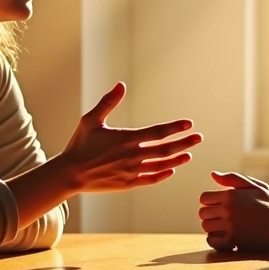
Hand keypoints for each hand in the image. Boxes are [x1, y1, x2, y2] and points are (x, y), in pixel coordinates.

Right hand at [58, 82, 201, 191]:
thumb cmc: (79, 144)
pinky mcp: (128, 184)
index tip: (188, 124)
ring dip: (177, 160)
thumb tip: (120, 85)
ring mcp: (131, 172)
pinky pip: (150, 180)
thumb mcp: (91, 120)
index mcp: (126, 139)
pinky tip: (171, 170)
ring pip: (161, 166)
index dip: (175, 128)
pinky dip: (163, 175)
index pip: (158, 132)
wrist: (69, 174)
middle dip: (184, 143)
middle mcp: (132, 157)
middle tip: (199, 138)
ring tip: (189, 155)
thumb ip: (107, 102)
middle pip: (165, 150)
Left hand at [198, 171, 268, 251]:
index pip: (204, 198)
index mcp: (231, 195)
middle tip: (222, 217)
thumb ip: (232, 179)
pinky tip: (225, 237)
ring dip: (213, 227)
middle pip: (203, 213)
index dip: (210, 201)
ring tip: (224, 226)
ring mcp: (230, 226)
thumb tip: (212, 174)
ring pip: (206, 227)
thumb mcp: (255, 186)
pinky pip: (212, 241)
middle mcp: (228, 210)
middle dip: (210, 214)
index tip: (219, 205)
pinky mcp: (233, 241)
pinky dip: (215, 240)